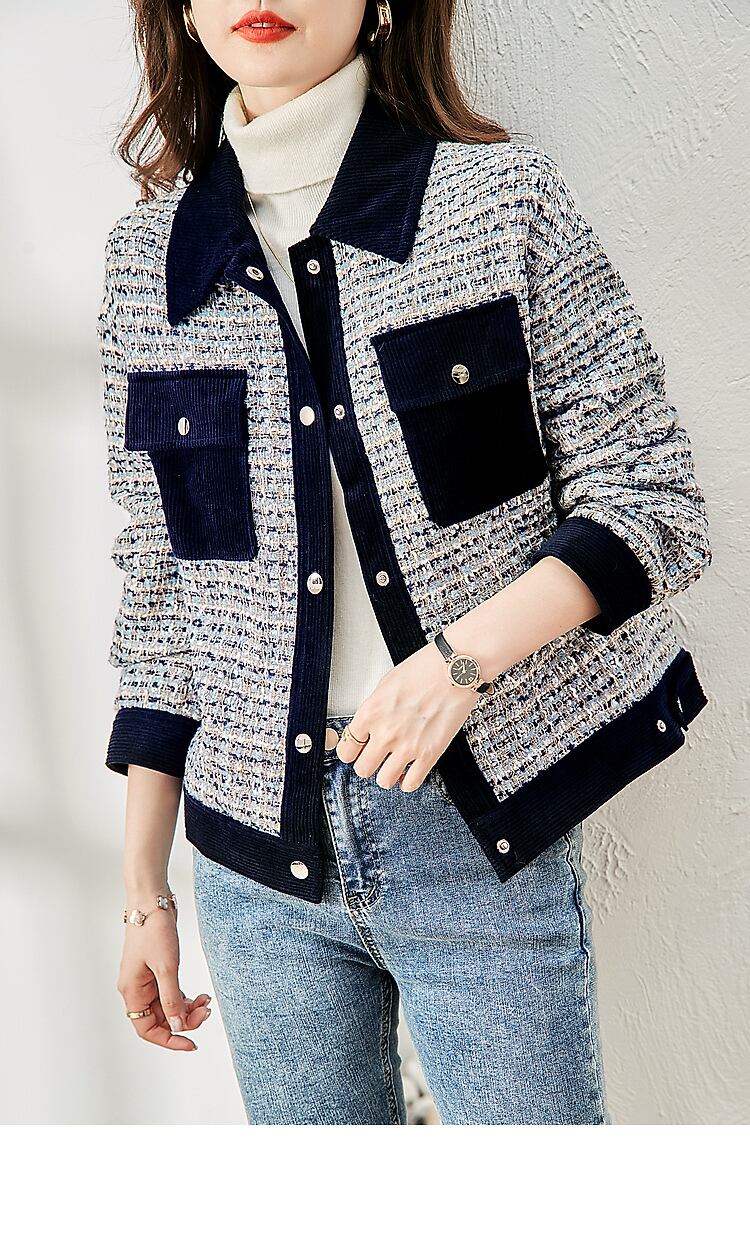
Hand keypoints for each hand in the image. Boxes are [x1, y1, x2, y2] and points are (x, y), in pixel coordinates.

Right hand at [117, 904, 211, 1051]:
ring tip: (206, 1002)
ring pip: (168, 1007)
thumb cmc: (153, 930)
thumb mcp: (166, 968)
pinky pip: (172, 993)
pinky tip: (201, 995)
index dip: (169, 1040)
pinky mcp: (158, 969)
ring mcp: (147, 979)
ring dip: (188, 1009)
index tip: (190, 1043)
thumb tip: (177, 1026)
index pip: (147, 1029)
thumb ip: (171, 1000)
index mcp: (132, 991)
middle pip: (160, 1019)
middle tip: (205, 1013)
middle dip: (184, 1021)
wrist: (152, 901)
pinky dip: (186, 997)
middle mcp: (137, 989)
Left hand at [335, 637, 479, 793]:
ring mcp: (407, 746)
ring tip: (393, 766)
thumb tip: (368, 726)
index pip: (346, 749)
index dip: (351, 752)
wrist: (456, 670)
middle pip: (362, 769)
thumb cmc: (425, 670)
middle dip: (368, 765)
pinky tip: (409, 772)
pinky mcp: (429, 754)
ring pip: (384, 781)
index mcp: (370, 713)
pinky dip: (408, 782)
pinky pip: (411, 784)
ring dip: (387, 775)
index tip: (356, 752)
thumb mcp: (386, 684)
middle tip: (375, 759)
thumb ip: (374, 709)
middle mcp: (385, 733)